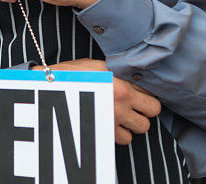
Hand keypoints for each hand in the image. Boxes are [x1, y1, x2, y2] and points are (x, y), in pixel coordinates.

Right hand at [37, 59, 160, 144]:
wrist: (52, 88)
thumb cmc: (74, 74)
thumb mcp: (98, 66)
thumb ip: (119, 73)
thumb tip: (135, 78)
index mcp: (121, 86)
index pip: (151, 92)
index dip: (147, 91)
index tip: (140, 91)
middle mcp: (121, 104)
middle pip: (153, 111)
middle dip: (147, 107)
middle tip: (136, 104)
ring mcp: (113, 120)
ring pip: (141, 128)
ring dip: (135, 122)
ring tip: (125, 114)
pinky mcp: (105, 131)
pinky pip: (125, 139)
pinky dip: (122, 132)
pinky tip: (115, 122)